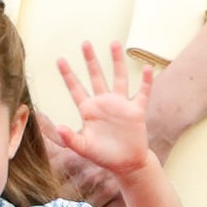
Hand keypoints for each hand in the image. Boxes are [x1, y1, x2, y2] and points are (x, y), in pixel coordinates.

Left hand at [52, 41, 152, 206]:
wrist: (127, 164)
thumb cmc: (104, 156)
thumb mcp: (85, 148)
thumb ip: (71, 139)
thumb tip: (58, 128)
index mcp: (89, 110)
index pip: (76, 88)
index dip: (68, 74)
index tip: (59, 59)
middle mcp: (103, 102)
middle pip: (96, 76)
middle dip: (90, 60)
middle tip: (85, 42)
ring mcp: (120, 105)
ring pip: (119, 78)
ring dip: (116, 61)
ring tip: (114, 43)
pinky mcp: (136, 111)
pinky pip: (142, 93)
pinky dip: (146, 81)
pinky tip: (148, 68)